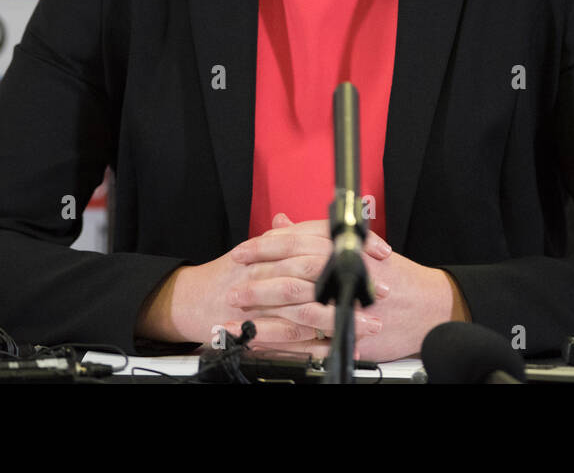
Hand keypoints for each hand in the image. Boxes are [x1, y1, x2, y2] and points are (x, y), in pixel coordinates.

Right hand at [138, 213, 390, 351]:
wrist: (191, 299)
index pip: (319, 240)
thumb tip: (328, 225)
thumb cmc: (230, 274)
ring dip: (342, 318)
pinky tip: (340, 347)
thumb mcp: (263, 249)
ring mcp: (263, 304)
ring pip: (307, 311)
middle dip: (353, 283)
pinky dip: (318, 346)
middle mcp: (268, 273)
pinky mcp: (259, 331)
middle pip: (317, 273)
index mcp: (273, 249)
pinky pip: (292, 342)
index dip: (351, 246)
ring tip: (370, 324)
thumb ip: (293, 238)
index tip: (379, 253)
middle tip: (382, 290)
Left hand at [234, 215, 464, 362]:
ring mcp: (343, 298)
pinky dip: (282, 338)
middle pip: (289, 271)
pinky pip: (307, 334)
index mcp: (341, 245)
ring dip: (264, 310)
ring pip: (294, 302)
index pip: (293, 241)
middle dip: (257, 280)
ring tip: (239, 317)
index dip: (263, 247)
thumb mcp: (355, 245)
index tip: (241, 252)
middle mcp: (341, 268)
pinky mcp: (345, 326)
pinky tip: (262, 341)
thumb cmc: (393, 275)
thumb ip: (315, 233)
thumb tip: (283, 220)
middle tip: (234, 286)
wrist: (426, 305)